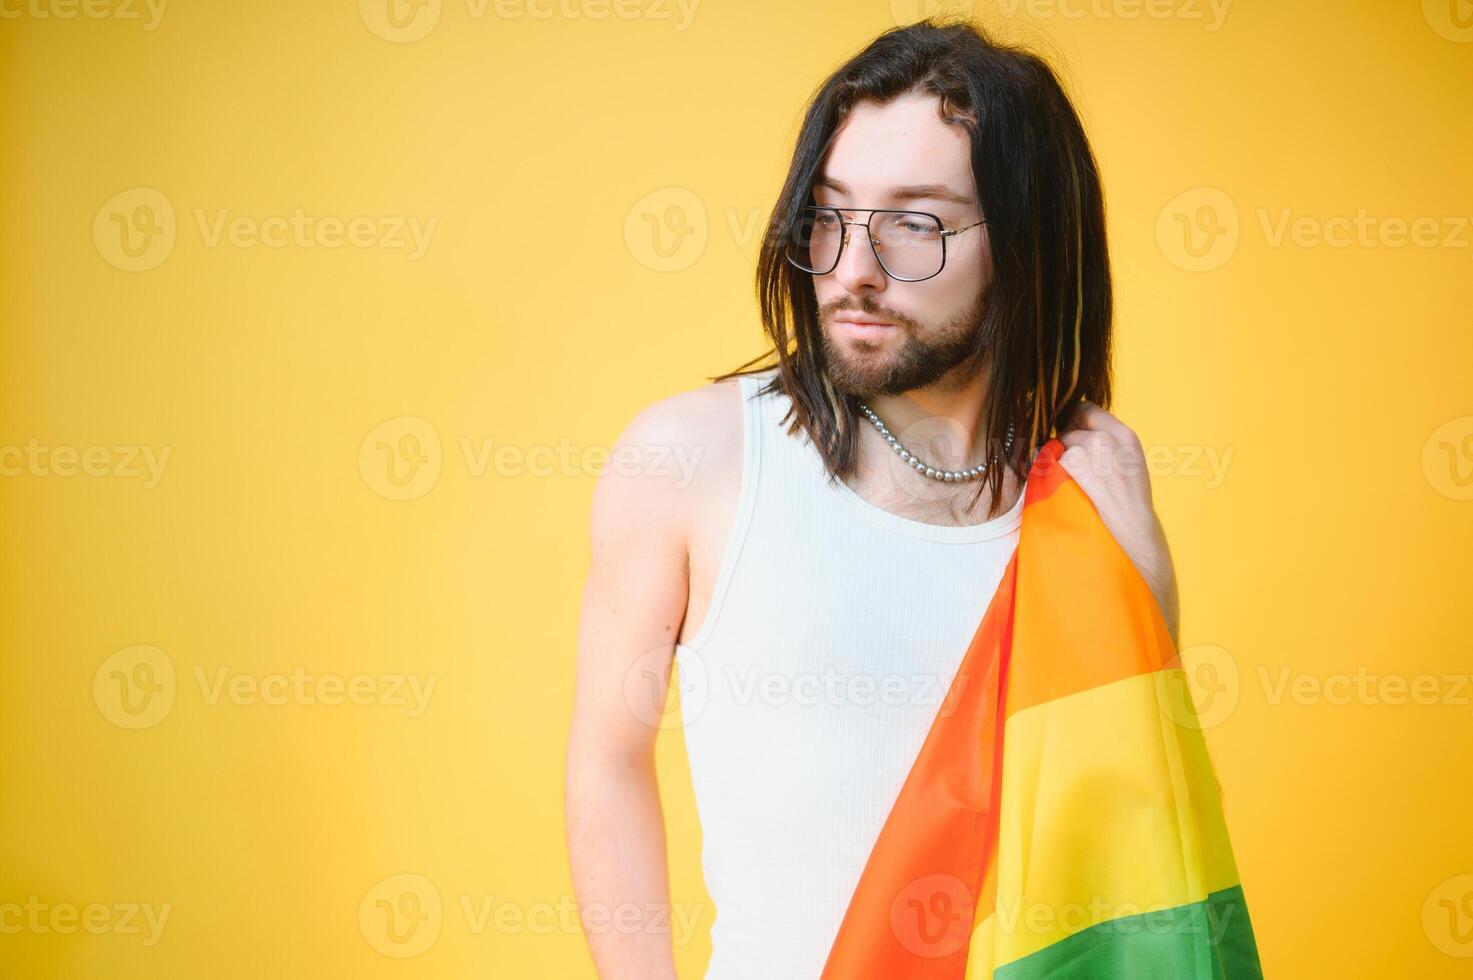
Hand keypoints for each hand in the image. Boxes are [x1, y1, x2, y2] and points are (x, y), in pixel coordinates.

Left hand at [1056, 400, 1179, 648]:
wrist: (1135, 542)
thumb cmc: (1128, 515)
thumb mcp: (1125, 470)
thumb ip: (1103, 449)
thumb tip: (1065, 435)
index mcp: (1125, 436)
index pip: (1084, 409)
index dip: (1070, 423)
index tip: (1066, 439)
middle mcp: (1109, 437)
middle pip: (1065, 429)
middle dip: (1060, 448)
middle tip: (1071, 477)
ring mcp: (1092, 449)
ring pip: (1054, 447)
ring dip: (1053, 466)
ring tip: (1071, 492)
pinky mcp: (1076, 465)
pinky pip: (1047, 463)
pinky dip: (1048, 478)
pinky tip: (1064, 496)